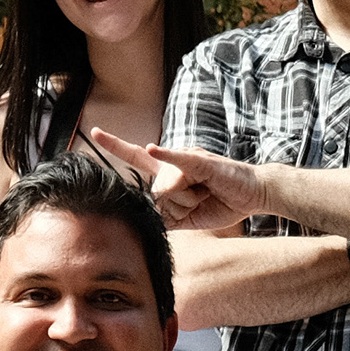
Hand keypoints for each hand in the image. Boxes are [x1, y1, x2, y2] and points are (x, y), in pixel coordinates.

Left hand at [85, 127, 269, 233]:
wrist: (253, 196)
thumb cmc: (222, 203)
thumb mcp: (189, 217)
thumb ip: (166, 218)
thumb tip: (149, 218)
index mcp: (168, 173)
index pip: (136, 157)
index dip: (115, 146)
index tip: (96, 132)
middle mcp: (173, 162)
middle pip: (154, 193)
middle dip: (175, 208)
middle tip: (200, 202)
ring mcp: (187, 160)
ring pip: (168, 190)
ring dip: (189, 203)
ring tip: (209, 195)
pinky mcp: (203, 162)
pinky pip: (180, 160)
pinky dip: (167, 156)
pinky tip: (152, 150)